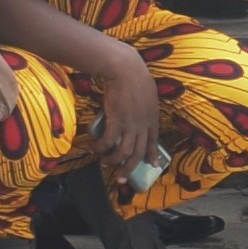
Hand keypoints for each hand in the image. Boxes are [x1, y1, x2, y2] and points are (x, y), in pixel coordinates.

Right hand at [89, 40, 162, 174]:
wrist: (126, 69)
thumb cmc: (135, 75)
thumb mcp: (147, 93)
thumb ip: (144, 104)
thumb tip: (138, 109)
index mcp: (152, 117)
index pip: (154, 141)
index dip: (152, 154)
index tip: (151, 165)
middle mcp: (144, 124)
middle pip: (138, 153)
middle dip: (129, 169)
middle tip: (121, 179)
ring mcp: (131, 124)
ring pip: (124, 152)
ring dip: (113, 161)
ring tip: (105, 163)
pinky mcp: (117, 121)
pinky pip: (108, 142)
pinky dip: (100, 148)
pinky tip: (93, 148)